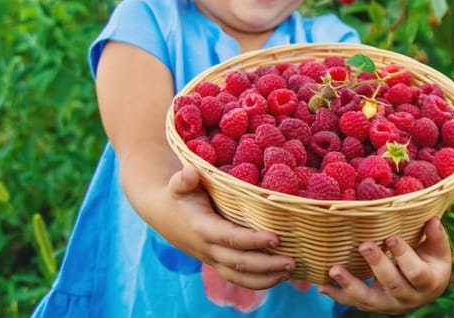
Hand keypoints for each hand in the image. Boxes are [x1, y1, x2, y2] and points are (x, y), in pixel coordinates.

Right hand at [158, 166, 294, 288]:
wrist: (163, 213)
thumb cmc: (178, 194)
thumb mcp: (178, 184)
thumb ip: (184, 178)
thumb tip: (190, 172)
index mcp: (202, 228)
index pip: (230, 238)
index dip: (252, 240)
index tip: (275, 238)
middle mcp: (207, 248)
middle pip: (238, 263)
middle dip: (265, 265)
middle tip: (291, 261)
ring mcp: (213, 259)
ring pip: (239, 277)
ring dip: (265, 278)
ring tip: (289, 272)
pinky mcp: (218, 263)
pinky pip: (238, 278)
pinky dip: (259, 281)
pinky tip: (279, 276)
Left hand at [318, 218, 451, 313]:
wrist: (424, 290)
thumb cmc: (431, 263)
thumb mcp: (438, 250)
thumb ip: (435, 236)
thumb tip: (432, 219)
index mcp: (427, 283)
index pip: (416, 272)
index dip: (404, 256)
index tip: (392, 237)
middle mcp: (408, 298)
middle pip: (392, 284)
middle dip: (377, 265)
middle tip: (364, 245)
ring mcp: (388, 304)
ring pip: (368, 299)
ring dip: (349, 285)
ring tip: (334, 270)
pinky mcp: (372, 305)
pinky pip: (354, 302)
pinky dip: (337, 295)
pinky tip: (322, 286)